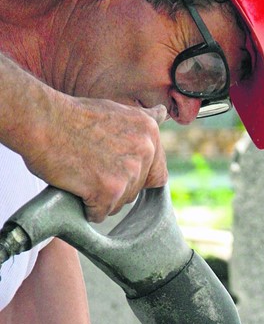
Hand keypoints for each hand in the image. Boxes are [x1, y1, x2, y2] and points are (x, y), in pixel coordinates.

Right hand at [24, 94, 167, 221]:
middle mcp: (144, 150)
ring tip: (82, 174)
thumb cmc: (70, 116)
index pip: (158, 175)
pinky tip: (76, 187)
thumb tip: (162, 114)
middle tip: (91, 167)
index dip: (138, 179)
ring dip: (100, 197)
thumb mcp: (115, 110)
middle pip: (136, 191)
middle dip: (115, 187)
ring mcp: (128, 172)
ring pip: (119, 203)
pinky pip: (101, 213)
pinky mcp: (109, 190)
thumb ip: (139, 125)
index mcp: (149, 132)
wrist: (41, 120)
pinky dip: (86, 207)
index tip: (118, 171)